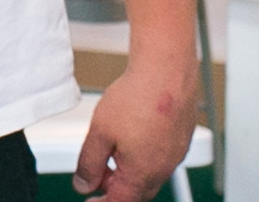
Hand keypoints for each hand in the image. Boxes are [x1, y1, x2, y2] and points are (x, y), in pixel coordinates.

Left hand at [75, 62, 198, 199]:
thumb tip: (83, 184)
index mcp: (142, 173)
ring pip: (149, 176)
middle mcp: (163, 169)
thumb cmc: (137, 98)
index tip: (89, 198)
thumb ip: (89, 162)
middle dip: (114, 187)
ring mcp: (174, 156)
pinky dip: (141, 159)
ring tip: (109, 152)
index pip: (121, 201)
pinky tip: (130, 140)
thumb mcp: (100, 132)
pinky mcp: (179, 142)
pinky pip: (159, 160)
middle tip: (95, 174)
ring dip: (128, 173)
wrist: (167, 74)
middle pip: (137, 192)